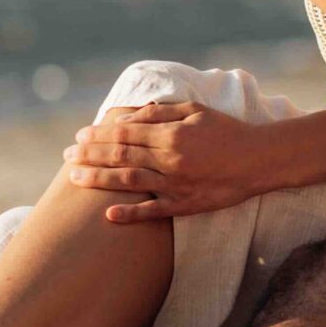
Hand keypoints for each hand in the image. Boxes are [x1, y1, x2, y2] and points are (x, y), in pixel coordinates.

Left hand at [61, 102, 274, 222]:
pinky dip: (131, 213)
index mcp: (172, 134)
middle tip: (66, 155)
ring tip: (74, 177)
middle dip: (90, 154)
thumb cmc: (226, 130)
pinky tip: (108, 215)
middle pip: (121, 156)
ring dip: (99, 179)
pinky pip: (154, 211)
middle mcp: (170, 159)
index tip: (79, 136)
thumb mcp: (195, 111)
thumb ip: (160, 113)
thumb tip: (127, 118)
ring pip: (129, 181)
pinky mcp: (186, 205)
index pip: (125, 134)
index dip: (99, 134)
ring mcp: (177, 185)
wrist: (258, 160)